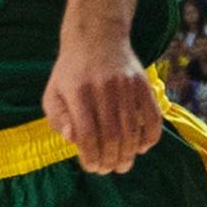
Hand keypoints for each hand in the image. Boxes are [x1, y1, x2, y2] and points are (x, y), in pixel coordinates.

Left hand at [44, 24, 161, 174]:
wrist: (97, 36)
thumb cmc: (72, 71)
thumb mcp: (53, 91)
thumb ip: (57, 117)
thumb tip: (71, 139)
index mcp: (78, 92)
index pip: (86, 134)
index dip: (90, 156)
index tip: (91, 166)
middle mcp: (103, 88)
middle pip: (111, 136)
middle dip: (110, 160)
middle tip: (108, 170)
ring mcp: (126, 86)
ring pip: (131, 130)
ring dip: (128, 154)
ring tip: (123, 165)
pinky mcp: (142, 84)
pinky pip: (152, 116)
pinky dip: (150, 136)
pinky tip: (142, 147)